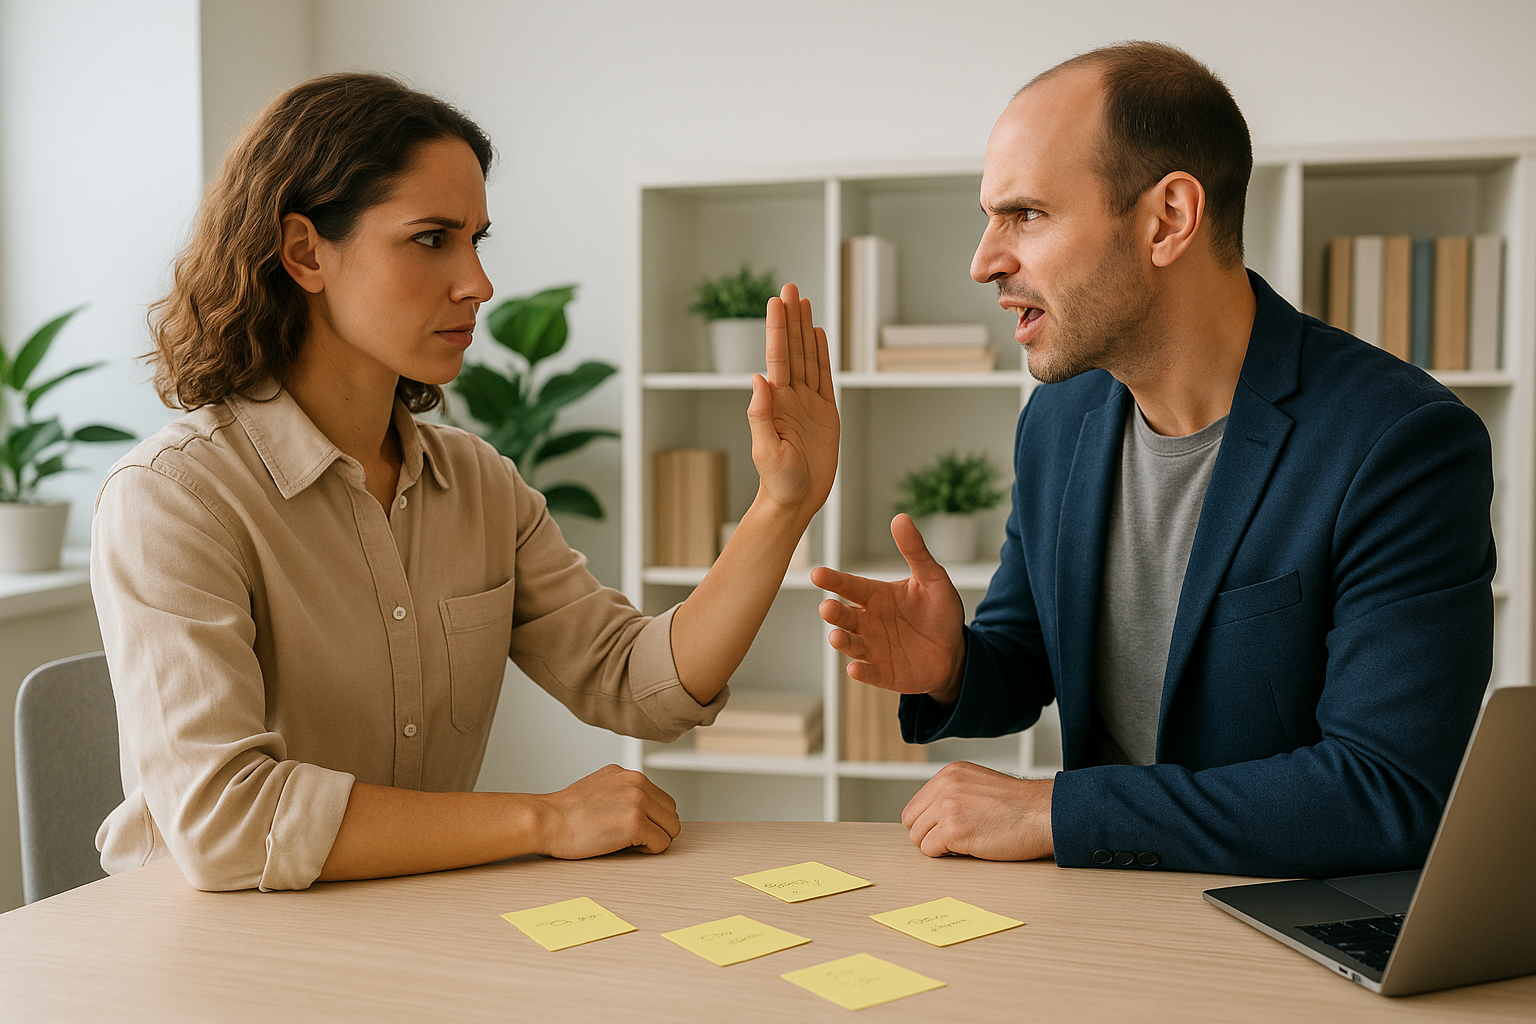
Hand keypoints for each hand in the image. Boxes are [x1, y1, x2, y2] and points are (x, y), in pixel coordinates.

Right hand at [531, 765, 681, 857]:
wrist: (547, 820)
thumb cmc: (567, 811)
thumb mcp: (601, 787)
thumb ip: (625, 791)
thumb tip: (644, 807)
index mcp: (630, 774)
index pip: (663, 800)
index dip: (653, 819)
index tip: (634, 828)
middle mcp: (637, 783)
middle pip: (671, 814)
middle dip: (657, 830)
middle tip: (633, 839)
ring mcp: (638, 802)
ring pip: (671, 829)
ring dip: (655, 840)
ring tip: (629, 843)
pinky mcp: (635, 823)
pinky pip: (661, 844)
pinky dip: (649, 851)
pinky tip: (626, 847)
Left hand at [746, 283, 838, 519]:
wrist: (795, 501)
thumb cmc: (777, 482)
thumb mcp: (766, 451)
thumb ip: (760, 415)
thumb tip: (757, 379)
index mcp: (776, 403)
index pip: (778, 357)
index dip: (778, 329)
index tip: (776, 301)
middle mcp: (791, 397)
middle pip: (793, 349)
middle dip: (791, 318)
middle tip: (790, 288)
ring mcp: (808, 403)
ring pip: (808, 358)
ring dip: (806, 329)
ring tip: (803, 302)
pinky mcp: (825, 414)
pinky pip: (825, 378)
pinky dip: (822, 355)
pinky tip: (819, 336)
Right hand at [811, 513, 965, 698]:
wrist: (954, 651)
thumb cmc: (938, 612)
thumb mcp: (932, 579)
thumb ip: (915, 551)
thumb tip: (900, 517)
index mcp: (876, 596)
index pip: (850, 586)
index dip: (834, 580)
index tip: (818, 574)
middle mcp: (868, 622)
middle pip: (845, 616)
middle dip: (834, 613)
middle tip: (827, 608)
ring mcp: (874, 649)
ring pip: (852, 645)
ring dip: (842, 642)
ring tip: (836, 637)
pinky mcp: (884, 673)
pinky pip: (870, 673)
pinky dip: (862, 673)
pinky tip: (855, 670)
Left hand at [902, 761, 1054, 859]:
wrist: (1044, 813)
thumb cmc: (1021, 806)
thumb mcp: (980, 785)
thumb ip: (954, 794)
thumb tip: (930, 817)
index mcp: (950, 773)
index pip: (916, 805)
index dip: (929, 822)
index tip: (945, 829)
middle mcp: (945, 785)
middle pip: (912, 821)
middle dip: (930, 835)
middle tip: (956, 839)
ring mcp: (947, 806)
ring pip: (918, 838)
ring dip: (939, 846)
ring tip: (967, 842)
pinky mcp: (953, 830)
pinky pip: (931, 851)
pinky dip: (948, 856)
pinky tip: (970, 847)